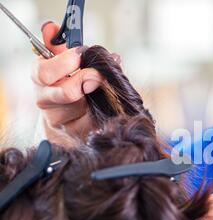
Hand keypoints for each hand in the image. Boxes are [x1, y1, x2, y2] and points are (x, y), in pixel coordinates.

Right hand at [32, 22, 119, 142]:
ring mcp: (59, 121)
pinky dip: (102, 115)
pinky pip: (90, 126)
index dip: (63, 63)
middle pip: (64, 93)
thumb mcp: (63, 63)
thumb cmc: (68, 84)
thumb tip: (50, 28)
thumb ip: (59, 45)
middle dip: (83, 82)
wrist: (68, 119)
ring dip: (96, 99)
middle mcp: (46, 101)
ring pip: (80, 110)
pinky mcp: (74, 135)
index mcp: (41, 79)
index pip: (44, 72)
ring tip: (106, 90)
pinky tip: (108, 108)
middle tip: (97, 75)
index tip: (80, 54)